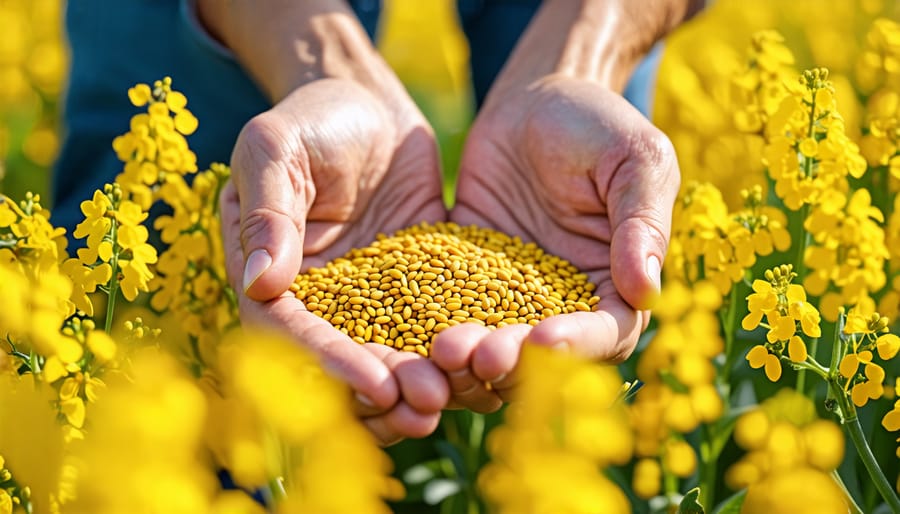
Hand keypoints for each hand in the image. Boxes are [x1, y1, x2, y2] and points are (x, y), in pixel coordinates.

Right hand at [221, 78, 449, 444]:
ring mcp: (369, 300)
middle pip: (342, 363)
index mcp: (272, 277)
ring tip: (453, 400)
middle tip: (426, 407)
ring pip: (387, 358)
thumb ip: (268, 213)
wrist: (368, 105)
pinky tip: (484, 371)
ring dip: (416, 385)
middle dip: (381, 391)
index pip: (292, 334)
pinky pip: (430, 329)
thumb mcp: (277, 149)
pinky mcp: (416, 289)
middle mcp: (319, 301)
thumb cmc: (311, 119)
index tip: (376, 383)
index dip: (329, 363)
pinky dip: (451, 355)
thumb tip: (259, 284)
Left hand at [432, 75, 679, 411]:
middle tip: (477, 357)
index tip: (543, 341)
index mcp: (615, 285)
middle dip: (511, 363)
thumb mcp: (635, 159)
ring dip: (467, 358)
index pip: (606, 333)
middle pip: (540, 355)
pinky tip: (407, 331)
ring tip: (440, 350)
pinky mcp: (463, 277)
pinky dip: (429, 327)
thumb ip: (641, 221)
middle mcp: (563, 304)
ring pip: (489, 344)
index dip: (577, 345)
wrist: (535, 99)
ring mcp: (509, 295)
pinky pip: (446, 309)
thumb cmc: (599, 124)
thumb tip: (646, 291)